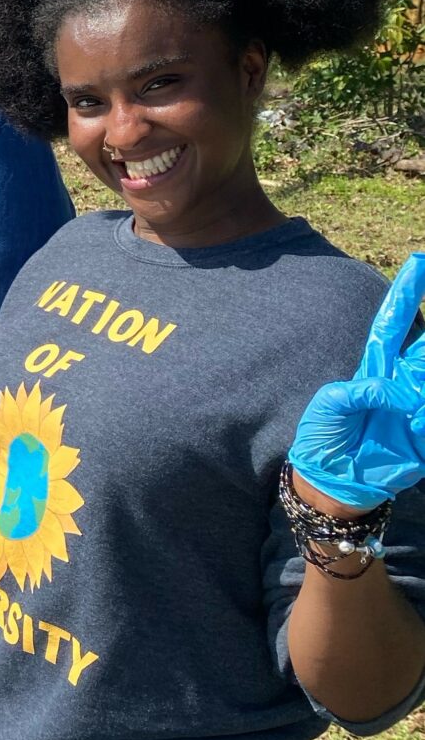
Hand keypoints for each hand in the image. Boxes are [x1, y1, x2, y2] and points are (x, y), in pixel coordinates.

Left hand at [289, 251, 424, 509]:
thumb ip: (357, 393)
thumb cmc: (324, 437)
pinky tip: (414, 420)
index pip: (393, 322)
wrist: (332, 479)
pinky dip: (423, 418)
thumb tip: (395, 394)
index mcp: (374, 367)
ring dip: (424, 373)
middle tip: (419, 354)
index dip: (407, 293)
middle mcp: (402, 381)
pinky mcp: (424, 436)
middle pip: (424, 350)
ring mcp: (417, 406)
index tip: (418, 261)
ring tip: (409, 396)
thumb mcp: (328, 407)